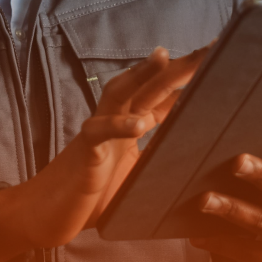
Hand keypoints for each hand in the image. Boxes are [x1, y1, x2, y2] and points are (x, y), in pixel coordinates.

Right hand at [0, 46, 206, 261]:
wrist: (44, 214)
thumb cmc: (90, 196)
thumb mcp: (135, 177)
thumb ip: (156, 160)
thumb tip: (194, 157)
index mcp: (130, 126)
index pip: (164, 95)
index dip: (189, 78)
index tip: (216, 58)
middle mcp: (115, 121)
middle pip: (148, 85)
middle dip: (178, 66)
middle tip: (210, 46)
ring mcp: (98, 133)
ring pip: (121, 94)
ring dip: (144, 75)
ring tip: (167, 58)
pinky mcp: (84, 152)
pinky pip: (100, 133)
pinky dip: (119, 125)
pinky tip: (140, 123)